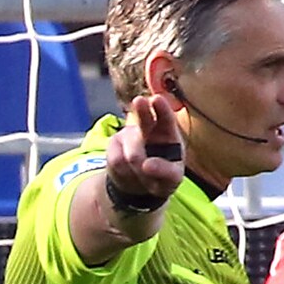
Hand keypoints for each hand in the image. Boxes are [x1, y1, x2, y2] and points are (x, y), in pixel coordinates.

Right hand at [105, 92, 185, 207]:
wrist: (137, 184)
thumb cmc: (160, 177)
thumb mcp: (171, 178)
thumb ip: (166, 172)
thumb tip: (146, 165)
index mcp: (167, 131)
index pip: (166, 118)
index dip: (162, 108)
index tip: (156, 99)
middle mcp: (147, 128)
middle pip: (144, 118)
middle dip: (142, 110)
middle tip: (139, 100)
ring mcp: (128, 135)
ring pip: (130, 154)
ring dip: (137, 170)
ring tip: (142, 176)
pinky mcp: (112, 145)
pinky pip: (117, 162)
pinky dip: (124, 173)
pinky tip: (129, 173)